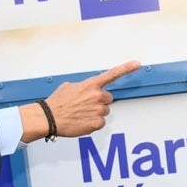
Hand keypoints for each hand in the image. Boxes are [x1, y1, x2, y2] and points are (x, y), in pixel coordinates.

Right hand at [19, 60, 140, 141]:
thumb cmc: (57, 103)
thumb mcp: (69, 87)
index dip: (126, 68)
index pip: (112, 74)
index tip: (137, 64)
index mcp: (91, 85)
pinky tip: (82, 121)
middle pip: (108, 99)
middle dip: (99, 102)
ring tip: (81, 114)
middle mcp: (97, 96)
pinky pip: (101, 123)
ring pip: (104, 111)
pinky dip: (93, 123)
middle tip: (85, 105)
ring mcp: (98, 110)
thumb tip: (86, 90)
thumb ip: (83, 86)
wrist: (49, 118)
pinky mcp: (97, 123)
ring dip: (95, 113)